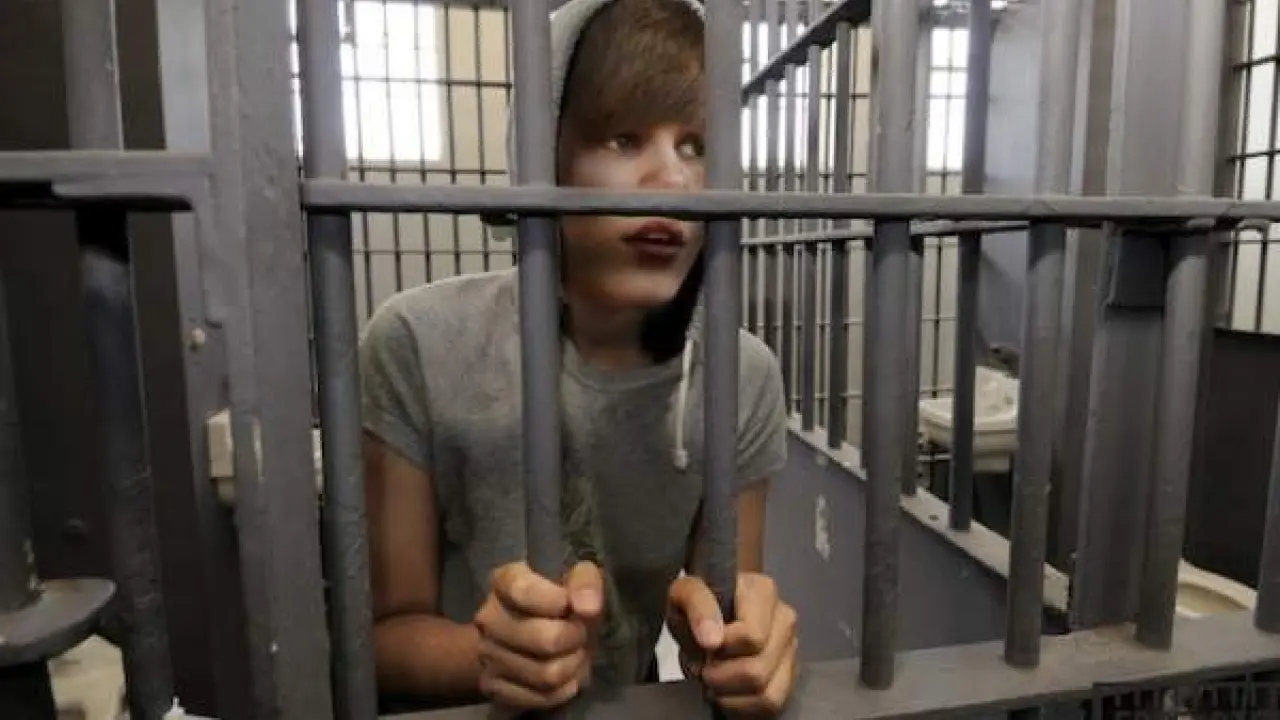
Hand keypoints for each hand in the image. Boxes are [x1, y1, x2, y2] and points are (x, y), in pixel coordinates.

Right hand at [473, 560, 603, 709]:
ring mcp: (487, 655)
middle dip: (575, 639)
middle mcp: (488, 618)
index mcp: (505, 581)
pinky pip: (542, 697)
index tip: (568, 604)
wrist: (527, 636)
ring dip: (573, 666)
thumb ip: (585, 582)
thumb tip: (587, 606)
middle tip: (581, 633)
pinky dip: (564, 689)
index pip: (523, 591)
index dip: (553, 600)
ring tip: (575, 653)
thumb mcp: (576, 579)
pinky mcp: (493, 687)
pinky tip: (566, 675)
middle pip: (545, 640)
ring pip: (546, 674)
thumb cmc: (559, 601)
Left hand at [666, 573, 798, 716]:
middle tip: (703, 668)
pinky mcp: (789, 674)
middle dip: (721, 678)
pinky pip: (771, 705)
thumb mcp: (684, 593)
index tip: (704, 646)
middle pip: (758, 671)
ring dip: (731, 697)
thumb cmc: (699, 601)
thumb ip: (696, 607)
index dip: (722, 650)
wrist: (710, 609)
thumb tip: (712, 640)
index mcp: (763, 592)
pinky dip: (743, 708)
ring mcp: (791, 649)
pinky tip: (727, 693)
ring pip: (769, 695)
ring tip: (714, 682)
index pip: (752, 637)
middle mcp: (785, 620)